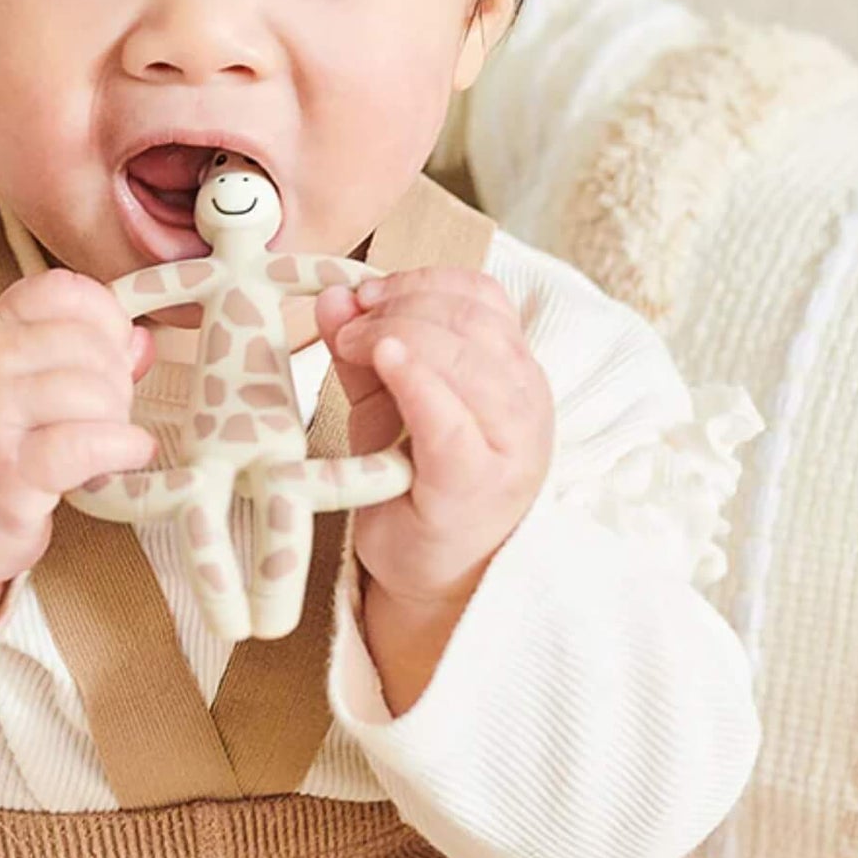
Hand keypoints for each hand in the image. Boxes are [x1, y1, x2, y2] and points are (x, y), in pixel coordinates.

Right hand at [0, 269, 157, 620]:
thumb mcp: (15, 385)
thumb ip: (76, 356)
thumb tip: (142, 342)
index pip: (63, 290)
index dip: (106, 319)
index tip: (115, 352)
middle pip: (90, 344)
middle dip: (116, 383)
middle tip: (104, 416)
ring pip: (96, 391)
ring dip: (117, 422)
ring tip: (101, 444)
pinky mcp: (7, 468)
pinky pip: (91, 442)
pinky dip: (124, 449)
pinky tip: (129, 455)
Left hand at [313, 267, 553, 614]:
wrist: (431, 575)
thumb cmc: (412, 483)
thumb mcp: (384, 401)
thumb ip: (361, 348)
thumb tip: (333, 294)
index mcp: (511, 369)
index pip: (481, 295)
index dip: (418, 281)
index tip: (365, 294)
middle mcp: (524, 399)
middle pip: (470, 318)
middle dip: (400, 306)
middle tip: (348, 327)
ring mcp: (509, 443)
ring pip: (466, 356)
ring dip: (399, 334)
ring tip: (354, 347)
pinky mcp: (478, 484)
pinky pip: (451, 419)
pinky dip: (417, 381)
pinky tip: (386, 362)